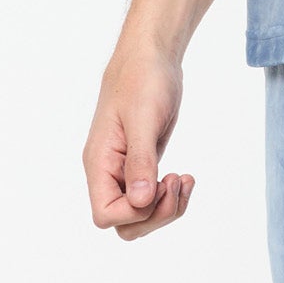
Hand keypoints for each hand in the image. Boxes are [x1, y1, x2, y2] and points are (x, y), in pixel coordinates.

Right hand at [84, 46, 194, 238]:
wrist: (150, 58)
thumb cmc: (142, 80)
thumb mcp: (143, 119)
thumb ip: (140, 161)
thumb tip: (139, 201)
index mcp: (99, 162)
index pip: (105, 215)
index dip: (136, 213)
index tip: (159, 183)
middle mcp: (108, 172)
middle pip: (125, 224)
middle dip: (157, 215)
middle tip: (177, 182)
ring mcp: (124, 171)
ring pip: (140, 215)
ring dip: (168, 208)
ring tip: (185, 180)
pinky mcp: (142, 166)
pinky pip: (152, 198)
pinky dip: (171, 196)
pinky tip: (185, 178)